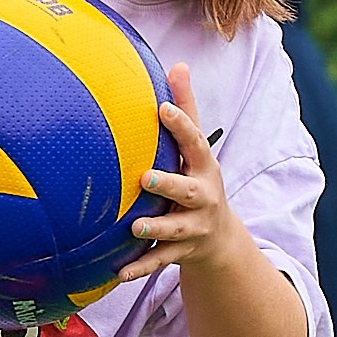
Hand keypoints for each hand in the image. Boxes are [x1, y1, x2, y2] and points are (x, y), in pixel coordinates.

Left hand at [115, 64, 238, 280]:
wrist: (219, 237)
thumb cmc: (197, 179)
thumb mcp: (196, 149)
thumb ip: (186, 110)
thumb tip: (178, 64)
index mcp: (203, 167)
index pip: (194, 142)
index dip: (181, 124)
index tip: (162, 108)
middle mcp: (202, 198)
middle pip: (187, 191)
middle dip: (169, 185)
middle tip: (145, 178)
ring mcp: (192, 227)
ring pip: (173, 230)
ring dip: (155, 229)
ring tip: (133, 227)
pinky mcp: (180, 252)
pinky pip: (158, 261)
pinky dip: (139, 267)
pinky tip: (117, 273)